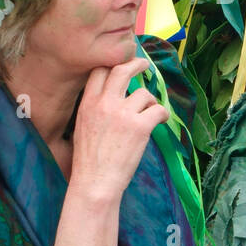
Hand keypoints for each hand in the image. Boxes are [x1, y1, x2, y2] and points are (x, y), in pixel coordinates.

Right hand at [69, 57, 168, 202]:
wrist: (95, 182)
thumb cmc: (89, 160)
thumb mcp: (83, 126)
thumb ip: (95, 109)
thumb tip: (115, 98)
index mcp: (87, 104)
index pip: (99, 72)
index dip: (113, 64)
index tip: (122, 64)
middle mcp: (104, 104)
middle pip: (122, 71)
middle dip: (136, 64)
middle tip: (145, 64)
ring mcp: (123, 114)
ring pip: (144, 94)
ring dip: (150, 103)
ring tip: (149, 116)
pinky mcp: (140, 126)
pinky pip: (159, 110)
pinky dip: (162, 115)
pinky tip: (160, 122)